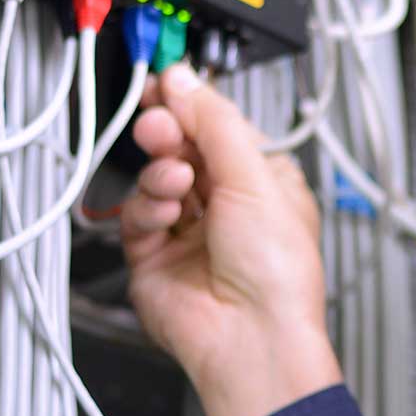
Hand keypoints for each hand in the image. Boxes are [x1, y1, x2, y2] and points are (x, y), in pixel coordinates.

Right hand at [120, 64, 340, 415]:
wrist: (251, 336)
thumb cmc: (277, 271)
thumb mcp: (255, 176)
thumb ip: (214, 122)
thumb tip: (185, 79)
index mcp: (264, 182)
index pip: (220, 129)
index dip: (193, 107)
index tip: (166, 85)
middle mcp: (227, 204)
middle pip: (183, 150)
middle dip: (169, 132)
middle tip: (159, 123)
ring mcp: (189, 231)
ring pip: (157, 178)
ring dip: (161, 172)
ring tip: (175, 179)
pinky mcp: (154, 256)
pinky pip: (138, 215)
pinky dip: (147, 207)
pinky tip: (166, 212)